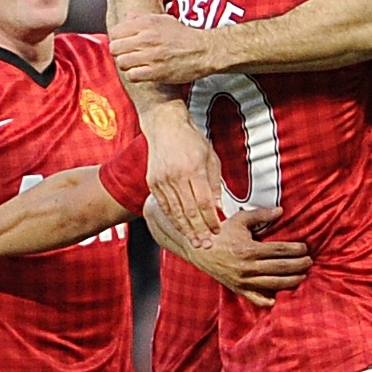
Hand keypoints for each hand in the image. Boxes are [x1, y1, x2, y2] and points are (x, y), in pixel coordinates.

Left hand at [109, 12, 214, 87]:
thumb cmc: (183, 36)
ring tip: (135, 65)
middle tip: (128, 55)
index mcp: (147, 24)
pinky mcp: (156, 72)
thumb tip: (127, 16)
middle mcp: (147, 38)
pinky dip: (134, 76)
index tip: (124, 44)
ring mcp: (151, 56)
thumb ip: (142, 18)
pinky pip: (132, 75)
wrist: (203, 51)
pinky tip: (141, 73)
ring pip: (121, 62)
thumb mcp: (164, 20)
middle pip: (115, 48)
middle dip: (119, 53)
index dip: (117, 39)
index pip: (116, 31)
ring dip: (126, 65)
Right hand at [145, 104, 223, 244]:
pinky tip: (180, 228)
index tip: (217, 231)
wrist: (165, 125)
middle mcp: (176, 176)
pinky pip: (163, 206)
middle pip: (189, 211)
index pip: (203, 202)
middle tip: (206, 245)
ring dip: (185, 229)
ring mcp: (162, 180)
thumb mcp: (211, 158)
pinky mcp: (153, 182)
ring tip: (194, 242)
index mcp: (193, 169)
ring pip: (175, 212)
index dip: (211, 220)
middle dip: (198, 231)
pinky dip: (172, 219)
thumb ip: (215, 184)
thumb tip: (218, 208)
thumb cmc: (191, 140)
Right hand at [186, 208, 310, 308]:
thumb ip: (261, 215)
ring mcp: (243, 280)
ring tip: (302, 276)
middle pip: (280, 268)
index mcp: (249, 249)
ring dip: (291, 281)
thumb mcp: (240, 220)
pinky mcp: (238, 289)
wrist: (198, 249)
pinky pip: (255, 299)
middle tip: (309, 262)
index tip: (305, 248)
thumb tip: (281, 211)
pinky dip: (267, 301)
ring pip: (273, 284)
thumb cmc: (221, 233)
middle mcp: (247, 267)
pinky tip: (278, 298)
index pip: (279, 250)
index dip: (295, 250)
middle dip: (298, 265)